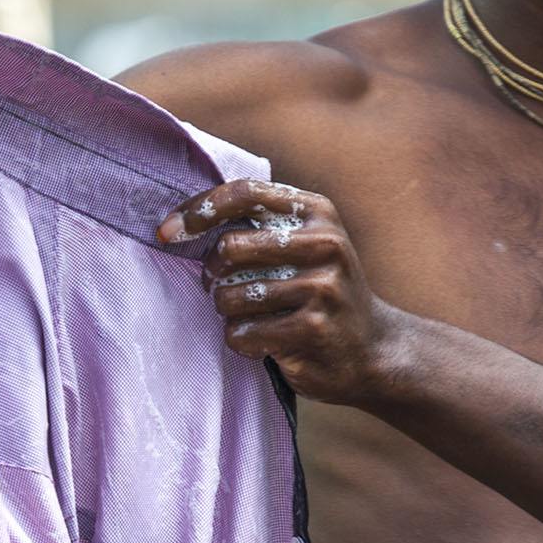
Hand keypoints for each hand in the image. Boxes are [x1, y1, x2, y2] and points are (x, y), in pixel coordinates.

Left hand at [157, 177, 399, 404]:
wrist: (374, 350)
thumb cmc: (319, 292)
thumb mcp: (303, 244)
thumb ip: (258, 225)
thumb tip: (177, 223)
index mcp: (316, 211)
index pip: (244, 193)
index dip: (199, 209)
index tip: (168, 232)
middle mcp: (324, 242)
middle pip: (230, 248)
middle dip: (213, 274)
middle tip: (225, 289)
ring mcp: (322, 286)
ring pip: (231, 295)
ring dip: (228, 312)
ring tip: (252, 318)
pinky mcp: (314, 328)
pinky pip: (243, 333)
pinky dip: (242, 341)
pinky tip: (264, 343)